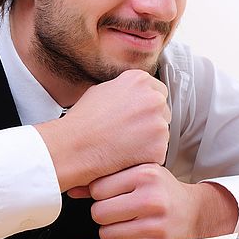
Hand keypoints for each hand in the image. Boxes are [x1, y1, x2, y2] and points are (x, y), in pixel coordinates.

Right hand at [36, 70, 170, 190]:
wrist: (75, 147)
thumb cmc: (83, 121)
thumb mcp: (100, 90)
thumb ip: (124, 89)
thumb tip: (131, 93)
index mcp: (140, 81)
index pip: (159, 91)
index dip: (147, 105)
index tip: (138, 115)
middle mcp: (153, 99)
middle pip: (163, 111)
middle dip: (150, 121)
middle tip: (130, 132)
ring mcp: (158, 124)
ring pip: (162, 133)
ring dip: (149, 140)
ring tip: (124, 145)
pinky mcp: (159, 148)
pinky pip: (158, 153)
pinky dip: (146, 157)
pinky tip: (127, 156)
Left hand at [72, 163, 238, 238]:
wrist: (195, 213)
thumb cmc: (162, 190)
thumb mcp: (140, 173)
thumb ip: (107, 177)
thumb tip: (72, 188)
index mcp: (146, 175)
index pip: (97, 188)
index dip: (100, 193)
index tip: (112, 194)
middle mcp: (152, 200)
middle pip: (98, 213)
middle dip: (104, 213)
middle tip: (118, 209)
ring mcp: (155, 226)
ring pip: (105, 234)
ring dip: (111, 230)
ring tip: (128, 221)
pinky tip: (136, 234)